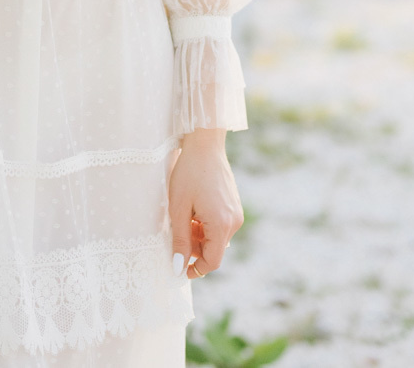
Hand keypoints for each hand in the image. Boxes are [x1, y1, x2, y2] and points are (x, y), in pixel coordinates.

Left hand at [168, 129, 242, 279]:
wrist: (204, 144)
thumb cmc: (189, 173)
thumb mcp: (178, 208)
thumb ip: (180, 240)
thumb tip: (178, 267)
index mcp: (222, 225)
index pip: (212, 261)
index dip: (195, 269)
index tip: (179, 268)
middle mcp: (234, 221)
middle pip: (214, 249)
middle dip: (195, 248)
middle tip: (176, 234)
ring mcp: (236, 212)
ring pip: (217, 237)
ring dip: (199, 235)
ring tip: (184, 216)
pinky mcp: (234, 205)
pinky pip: (221, 225)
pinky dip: (206, 224)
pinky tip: (194, 209)